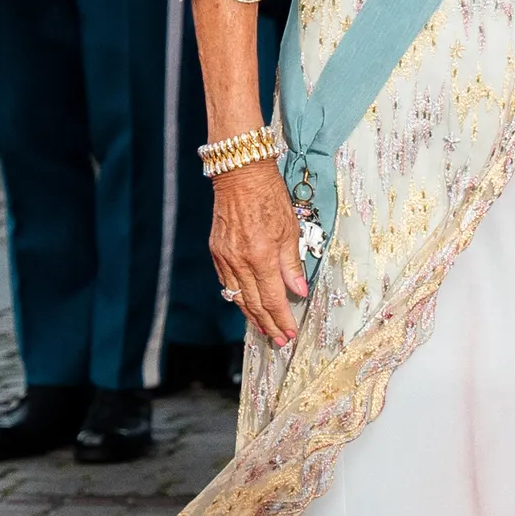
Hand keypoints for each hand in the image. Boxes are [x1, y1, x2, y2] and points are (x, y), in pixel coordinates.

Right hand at [207, 159, 308, 349]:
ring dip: (252, 316)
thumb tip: (298, 291)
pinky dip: (238, 297)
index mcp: (261, 257)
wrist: (240, 176)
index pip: (272, 299)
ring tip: (265, 329)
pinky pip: (228, 283)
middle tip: (279, 339)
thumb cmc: (269, 197)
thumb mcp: (290, 230)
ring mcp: (225, 258)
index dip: (281, 319)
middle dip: (268, 324)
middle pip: (254, 303)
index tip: (290, 333)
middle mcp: (240, 262)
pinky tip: (247, 305)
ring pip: (238, 297)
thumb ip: (291, 265)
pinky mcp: (217, 252)